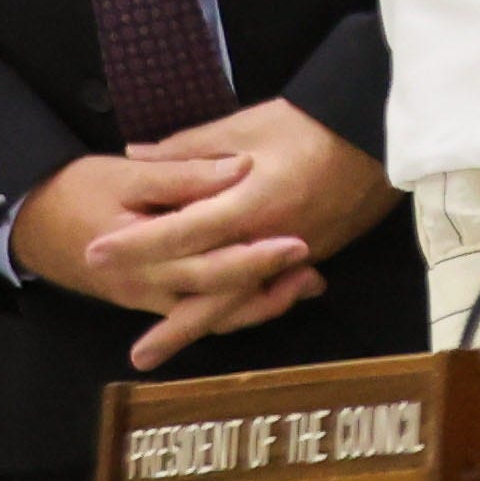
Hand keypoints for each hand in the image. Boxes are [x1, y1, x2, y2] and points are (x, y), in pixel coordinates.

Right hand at [15, 149, 283, 360]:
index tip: (297, 242)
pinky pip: (200, 311)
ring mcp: (151, 298)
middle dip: (269, 285)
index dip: (254, 256)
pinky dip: (237, 304)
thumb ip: (184, 174)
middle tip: (313, 263)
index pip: (207, 263)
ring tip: (309, 282)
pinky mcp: (154, 297)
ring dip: (260, 303)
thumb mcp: (126, 175)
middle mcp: (149, 287)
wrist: (29, 223)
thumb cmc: (77, 192)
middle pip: (218, 296)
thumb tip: (239, 168)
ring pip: (213, 313)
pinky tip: (274, 287)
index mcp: (144, 256)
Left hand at [80, 99, 399, 370]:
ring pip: (242, 301)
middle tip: (137, 356)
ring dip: (203, 329)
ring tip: (169, 352)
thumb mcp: (247, 124)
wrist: (382, 134)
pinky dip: (245, 308)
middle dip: (173, 326)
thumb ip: (189, 147)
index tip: (96, 254)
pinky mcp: (313, 254)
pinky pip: (271, 289)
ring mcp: (294, 253)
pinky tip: (220, 318)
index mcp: (247, 203)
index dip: (137, 244)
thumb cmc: (311, 124)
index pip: (181, 231)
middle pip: (213, 292)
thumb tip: (134, 155)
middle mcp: (268, 239)